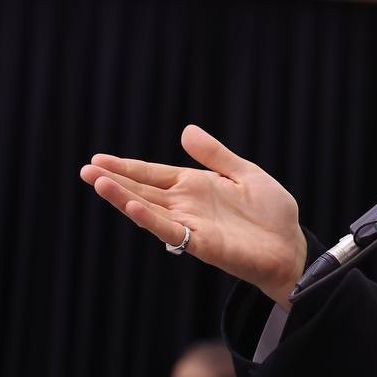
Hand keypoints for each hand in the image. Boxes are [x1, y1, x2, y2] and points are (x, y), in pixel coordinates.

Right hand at [80, 125, 308, 308]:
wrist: (291, 245)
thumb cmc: (271, 214)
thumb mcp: (245, 173)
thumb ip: (215, 155)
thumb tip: (185, 131)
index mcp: (196, 186)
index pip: (153, 174)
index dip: (127, 167)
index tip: (98, 159)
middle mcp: (187, 206)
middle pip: (143, 190)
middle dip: (114, 180)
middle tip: (85, 169)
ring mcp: (191, 225)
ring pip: (149, 210)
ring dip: (124, 198)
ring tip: (98, 182)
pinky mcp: (201, 244)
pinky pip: (170, 230)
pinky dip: (151, 219)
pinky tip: (134, 206)